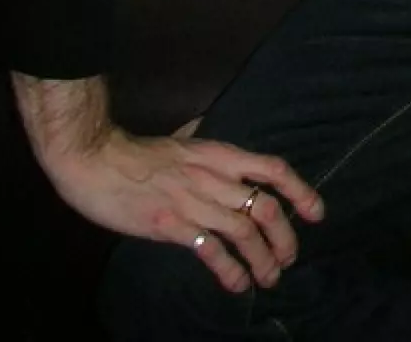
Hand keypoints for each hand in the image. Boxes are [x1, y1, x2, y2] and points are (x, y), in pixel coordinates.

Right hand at [13, 75, 323, 294]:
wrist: (94, 160)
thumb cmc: (136, 152)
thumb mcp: (181, 141)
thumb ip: (200, 140)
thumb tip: (207, 127)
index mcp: (220, 155)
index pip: (273, 169)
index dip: (301, 191)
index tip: (316, 213)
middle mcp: (214, 178)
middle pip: (266, 208)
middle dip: (285, 238)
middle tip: (289, 258)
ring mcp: (193, 202)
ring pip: (244, 233)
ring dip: (263, 260)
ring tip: (269, 278)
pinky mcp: (170, 226)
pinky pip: (210, 251)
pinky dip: (229, 270)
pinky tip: (237, 284)